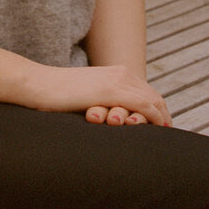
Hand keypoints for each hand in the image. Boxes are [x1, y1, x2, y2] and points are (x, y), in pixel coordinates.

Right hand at [28, 64, 172, 126]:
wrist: (38, 84)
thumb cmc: (56, 95)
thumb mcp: (85, 95)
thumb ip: (102, 101)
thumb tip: (109, 116)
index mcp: (115, 72)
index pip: (147, 91)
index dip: (159, 110)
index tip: (163, 127)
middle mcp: (120, 73)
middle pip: (154, 96)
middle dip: (165, 116)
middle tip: (170, 136)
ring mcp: (116, 81)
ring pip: (152, 101)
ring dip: (161, 119)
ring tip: (166, 136)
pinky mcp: (110, 91)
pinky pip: (142, 105)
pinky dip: (154, 118)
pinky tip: (157, 130)